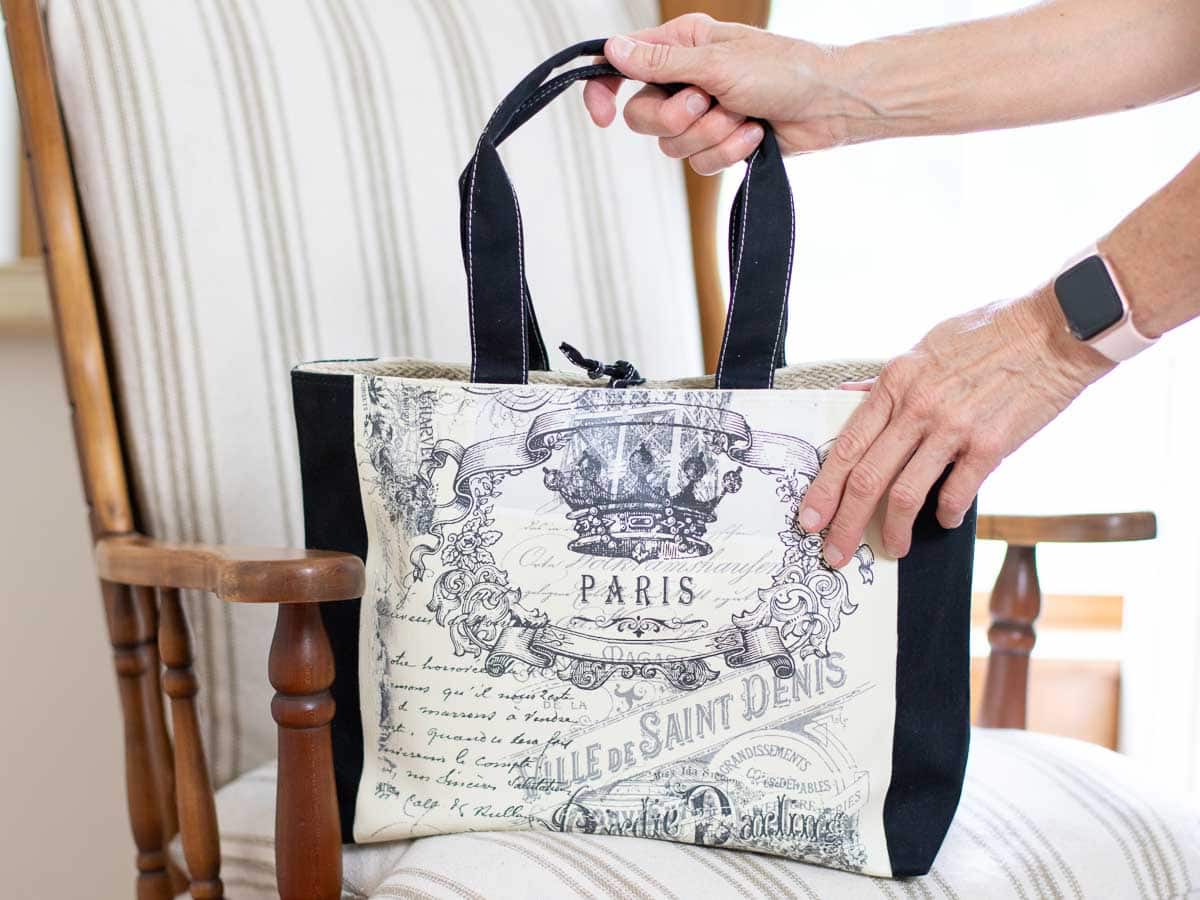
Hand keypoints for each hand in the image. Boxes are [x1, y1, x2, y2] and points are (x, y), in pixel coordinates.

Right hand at [583, 14, 857, 174]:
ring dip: (711, 135)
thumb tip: (611, 50)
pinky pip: (700, 164)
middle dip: (676, 118)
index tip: (600, 116)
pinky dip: (728, 151)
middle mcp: (684, 80)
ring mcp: (701, 115)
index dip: (602, 91)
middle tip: (707, 102)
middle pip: (641, 117)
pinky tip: (754, 134)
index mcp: (679, 47)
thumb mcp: (715, 62)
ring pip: (672, 145)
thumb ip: (659, 63)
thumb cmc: (783, 69)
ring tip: (742, 116)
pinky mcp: (719, 144)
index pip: (621, 67)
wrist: (828, 105)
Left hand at [796, 288, 1113, 566]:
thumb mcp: (925, 348)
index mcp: (895, 383)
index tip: (809, 519)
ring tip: (893, 549)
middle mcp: (917, 408)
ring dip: (893, 531)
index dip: (824, 489)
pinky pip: (956, 494)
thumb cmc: (989, 333)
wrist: (1055, 330)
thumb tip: (850, 396)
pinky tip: (943, 520)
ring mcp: (953, 428)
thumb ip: (887, 381)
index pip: (846, 447)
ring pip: (905, 494)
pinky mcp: (991, 446)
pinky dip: (945, 515)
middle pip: (866, 479)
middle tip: (834, 553)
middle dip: (844, 524)